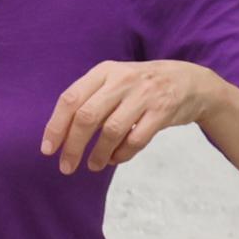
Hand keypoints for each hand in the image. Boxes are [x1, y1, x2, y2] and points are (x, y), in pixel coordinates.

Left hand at [40, 57, 225, 174]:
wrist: (191, 81)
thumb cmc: (140, 86)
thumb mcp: (114, 81)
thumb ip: (89, 101)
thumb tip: (60, 135)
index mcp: (104, 72)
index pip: (70, 99)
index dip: (56, 126)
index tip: (48, 150)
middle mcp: (122, 80)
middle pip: (87, 117)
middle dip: (73, 146)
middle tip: (66, 166)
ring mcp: (144, 95)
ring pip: (112, 130)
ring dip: (98, 153)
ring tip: (93, 166)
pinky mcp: (163, 111)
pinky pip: (136, 139)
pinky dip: (122, 154)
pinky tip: (114, 158)